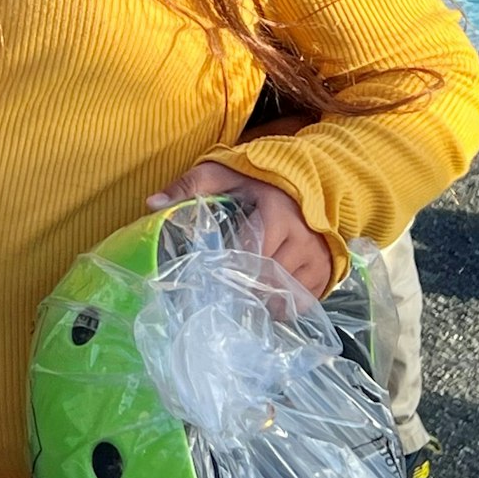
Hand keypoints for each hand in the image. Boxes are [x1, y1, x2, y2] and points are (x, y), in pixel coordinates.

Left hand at [148, 160, 331, 296]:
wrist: (307, 180)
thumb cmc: (257, 179)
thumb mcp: (222, 173)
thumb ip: (189, 186)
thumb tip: (153, 203)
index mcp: (277, 213)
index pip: (253, 253)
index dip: (230, 268)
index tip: (210, 277)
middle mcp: (304, 238)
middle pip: (269, 277)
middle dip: (244, 287)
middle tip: (220, 295)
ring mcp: (318, 256)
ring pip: (287, 292)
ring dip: (262, 298)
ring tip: (239, 299)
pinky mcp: (325, 271)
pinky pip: (304, 299)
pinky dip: (283, 304)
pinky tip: (264, 302)